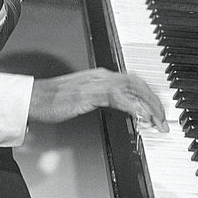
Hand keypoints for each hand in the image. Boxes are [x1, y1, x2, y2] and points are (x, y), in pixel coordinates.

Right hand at [29, 68, 168, 131]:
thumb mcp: (85, 98)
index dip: (149, 96)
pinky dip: (130, 106)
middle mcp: (102, 76)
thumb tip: (122, 108)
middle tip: (163, 119)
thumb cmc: (54, 100)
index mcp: (102, 76)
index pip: (134, 82)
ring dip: (147, 105)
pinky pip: (116, 97)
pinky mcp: (88, 94)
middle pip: (137, 83)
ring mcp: (95, 84)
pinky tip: (138, 116)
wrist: (34, 98)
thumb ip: (104, 99)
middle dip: (154, 101)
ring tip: (156, 121)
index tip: (157, 111)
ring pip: (131, 88)